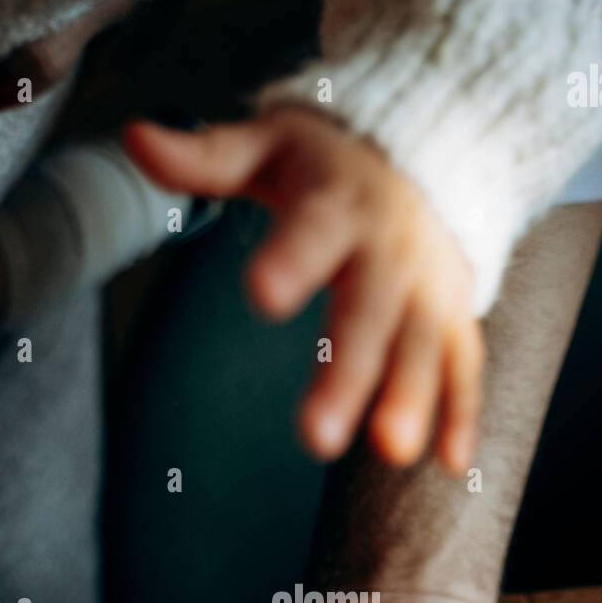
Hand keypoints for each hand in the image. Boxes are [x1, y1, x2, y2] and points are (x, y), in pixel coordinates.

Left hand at [124, 109, 484, 473]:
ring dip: (411, 398)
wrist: (430, 149)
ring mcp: (428, 286)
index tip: (262, 293)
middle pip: (369, 314)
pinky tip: (451, 464)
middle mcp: (390, 248)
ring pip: (422, 345)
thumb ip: (207, 156)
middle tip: (317, 436)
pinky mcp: (454, 316)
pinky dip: (462, 413)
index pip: (314, 232)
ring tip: (392, 452)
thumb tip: (137, 138)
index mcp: (338, 202)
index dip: (291, 261)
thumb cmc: (330, 162)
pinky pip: (464, 365)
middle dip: (347, 374)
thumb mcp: (268, 145)